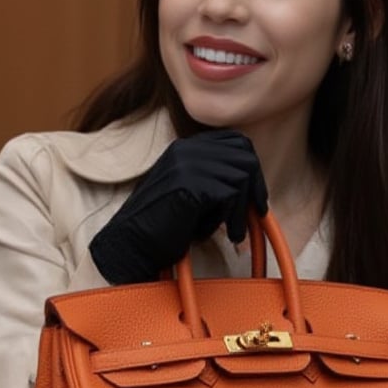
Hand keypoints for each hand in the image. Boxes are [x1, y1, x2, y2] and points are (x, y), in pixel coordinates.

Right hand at [89, 129, 267, 283]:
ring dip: (243, 209)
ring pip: (242, 176)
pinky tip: (230, 236)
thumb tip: (255, 184)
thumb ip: (217, 181)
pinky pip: (232, 195)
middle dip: (256, 187)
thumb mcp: (194, 194)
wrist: (131, 244)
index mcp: (186, 147)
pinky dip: (236, 218)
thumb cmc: (164, 226)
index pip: (236, 142)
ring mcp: (186, 164)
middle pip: (244, 155)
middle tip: (255, 214)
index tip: (255, 198)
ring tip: (236, 232)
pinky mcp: (189, 183)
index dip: (252, 169)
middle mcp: (186, 149)